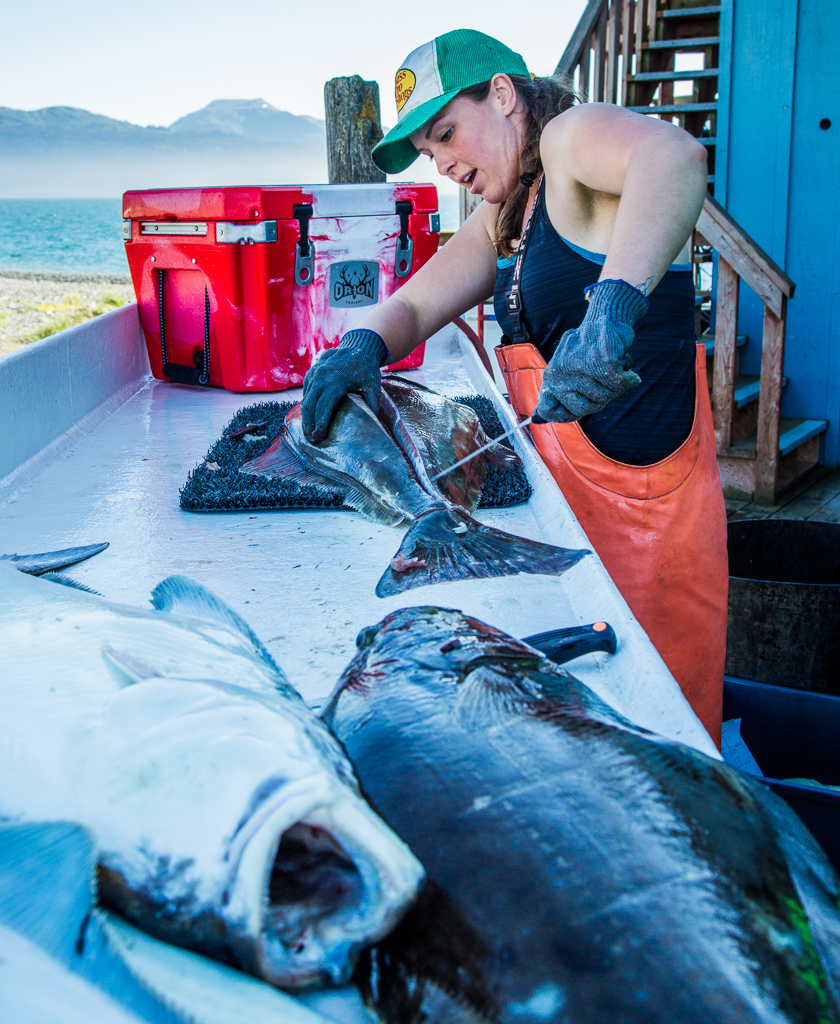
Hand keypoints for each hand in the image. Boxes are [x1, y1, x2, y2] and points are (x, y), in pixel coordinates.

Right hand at [301, 329, 389, 441]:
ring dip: (306, 416)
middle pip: (310, 405)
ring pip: (306, 399)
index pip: (323, 408)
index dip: (320, 425)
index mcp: (336, 381)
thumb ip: (371, 405)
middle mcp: (322, 376)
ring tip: (309, 431)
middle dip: (309, 424)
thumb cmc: (367, 370)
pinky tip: (310, 416)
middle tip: (311, 439)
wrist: (359, 347)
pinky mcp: (312, 372)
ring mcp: (315, 373)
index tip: (319, 437)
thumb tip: (371, 424)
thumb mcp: (373, 387)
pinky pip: (306, 391)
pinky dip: (308, 404)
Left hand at [536, 279, 647, 423]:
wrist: (605, 316)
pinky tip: (626, 368)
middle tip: (604, 379)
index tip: (581, 407)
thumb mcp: (565, 370)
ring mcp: (580, 365)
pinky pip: (619, 381)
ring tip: (613, 368)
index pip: (549, 411)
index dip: (568, 414)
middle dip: (601, 397)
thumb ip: (554, 395)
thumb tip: (537, 419)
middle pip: (587, 408)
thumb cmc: (587, 349)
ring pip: (606, 394)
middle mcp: (561, 372)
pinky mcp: (601, 358)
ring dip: (617, 385)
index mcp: (551, 376)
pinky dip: (628, 377)